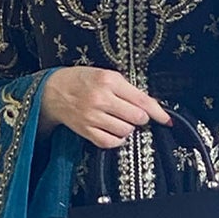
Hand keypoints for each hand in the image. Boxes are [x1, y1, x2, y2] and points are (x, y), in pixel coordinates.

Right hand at [40, 64, 170, 149]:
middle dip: (139, 117)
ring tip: (118, 119)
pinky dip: (117, 139)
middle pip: (137, 118)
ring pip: (126, 131)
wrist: (52, 91)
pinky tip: (113, 131)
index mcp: (109, 81)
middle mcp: (101, 98)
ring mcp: (93, 116)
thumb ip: (127, 89)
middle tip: (130, 113)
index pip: (141, 100)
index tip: (166, 120)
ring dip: (127, 128)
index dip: (158, 112)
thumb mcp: (105, 75)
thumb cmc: (81, 80)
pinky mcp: (86, 130)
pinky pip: (111, 142)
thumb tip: (150, 106)